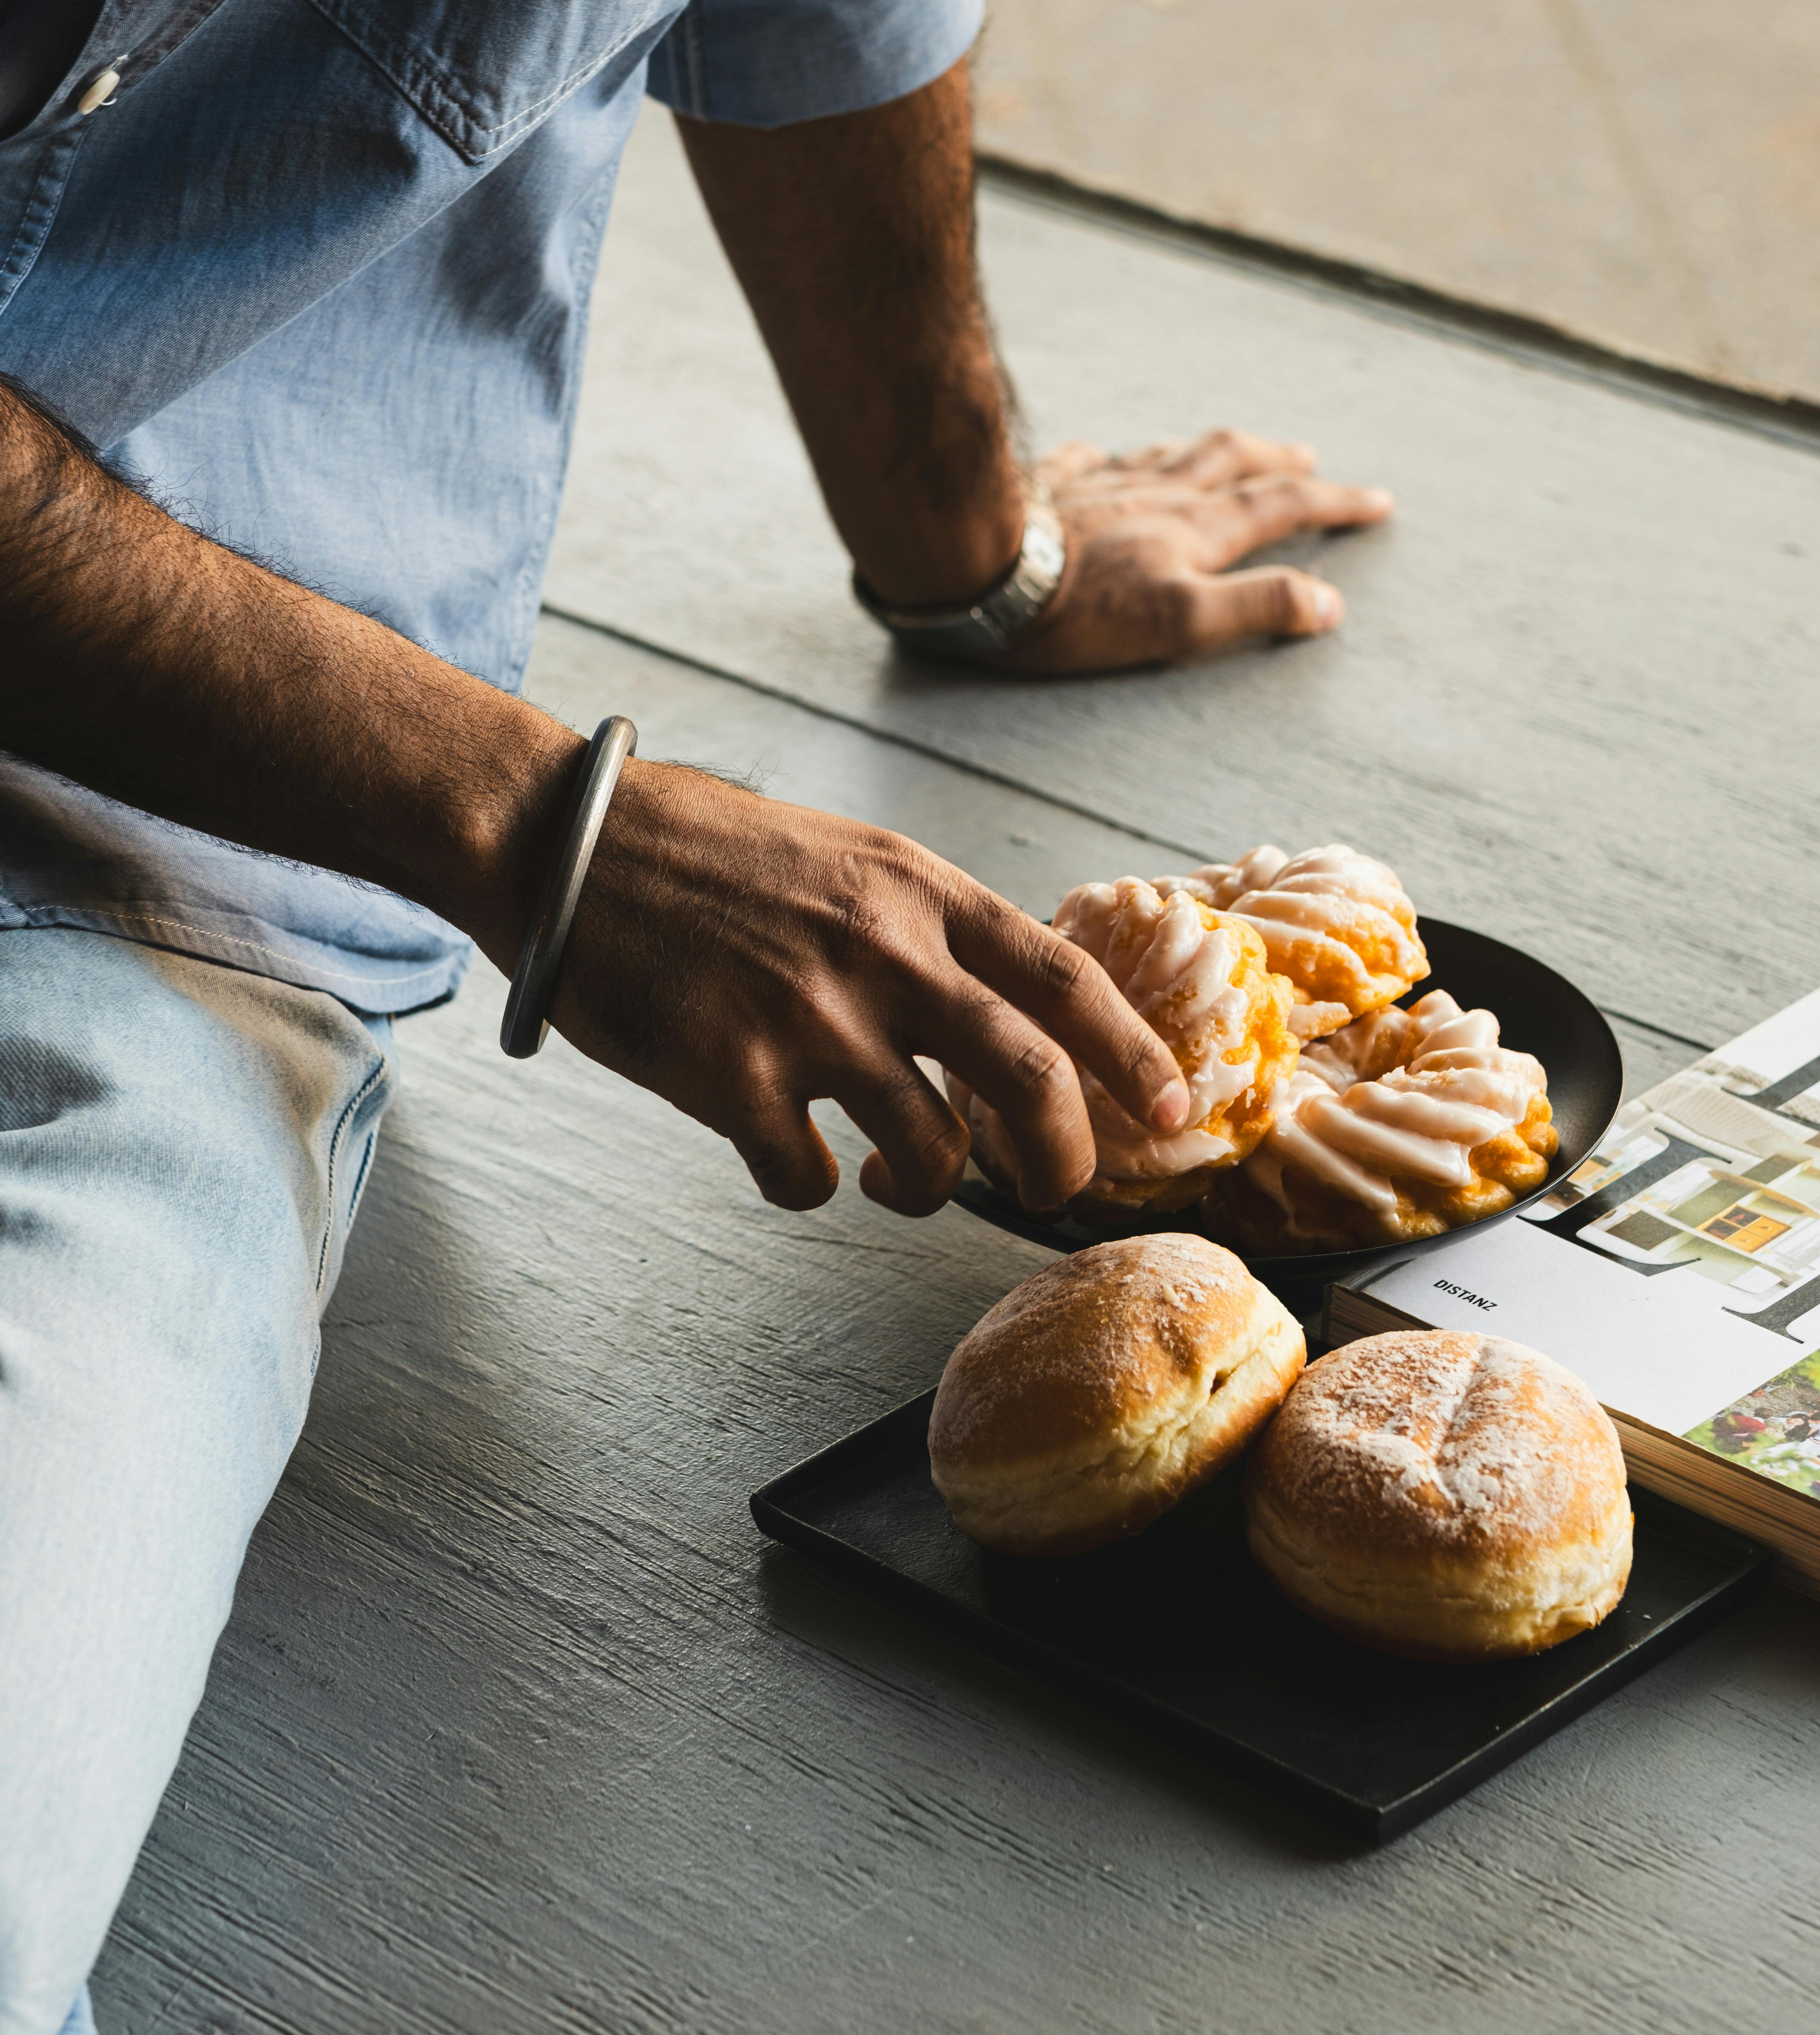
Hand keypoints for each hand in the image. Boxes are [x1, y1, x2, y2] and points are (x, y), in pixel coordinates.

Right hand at [545, 760, 1189, 1216]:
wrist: (569, 843)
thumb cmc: (705, 849)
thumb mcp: (847, 856)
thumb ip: (927, 925)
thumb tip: (1000, 1006)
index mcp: (919, 893)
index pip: (1065, 982)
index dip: (1135, 1055)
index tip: (1173, 1109)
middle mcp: (883, 954)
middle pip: (1030, 1083)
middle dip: (1064, 1159)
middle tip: (1055, 1191)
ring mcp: (810, 1019)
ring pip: (929, 1154)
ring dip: (925, 1189)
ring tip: (894, 1179)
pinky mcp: (732, 1077)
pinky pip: (806, 1180)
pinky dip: (809, 1188)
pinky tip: (788, 1160)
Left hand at [1006, 429, 1393, 672]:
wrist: (980, 568)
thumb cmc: (1079, 607)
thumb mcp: (1183, 621)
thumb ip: (1259, 608)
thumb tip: (1327, 603)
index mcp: (1195, 529)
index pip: (1281, 508)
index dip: (1334, 504)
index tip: (1377, 501)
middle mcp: (1155, 495)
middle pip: (1230, 463)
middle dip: (1277, 461)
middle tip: (1308, 458)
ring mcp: (1100, 485)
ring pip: (1166, 453)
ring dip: (1203, 450)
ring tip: (1223, 448)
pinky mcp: (1045, 488)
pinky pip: (1083, 460)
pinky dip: (1103, 457)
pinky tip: (1097, 453)